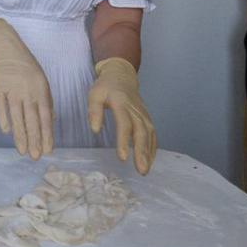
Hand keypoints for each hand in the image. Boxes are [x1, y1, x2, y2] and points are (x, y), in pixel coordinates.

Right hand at [0, 18, 53, 159]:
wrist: (6, 47)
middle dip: (35, 139)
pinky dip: (4, 118)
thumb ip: (46, 100)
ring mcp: (12, 89)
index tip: (49, 149)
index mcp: (41, 90)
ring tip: (22, 151)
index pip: (46, 116)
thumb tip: (51, 120)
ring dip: (20, 135)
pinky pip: (1, 105)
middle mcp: (28, 90)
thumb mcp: (41, 80)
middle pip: (32, 119)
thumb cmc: (25, 66)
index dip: (47, 133)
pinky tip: (7, 131)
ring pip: (17, 116)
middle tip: (36, 156)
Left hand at [88, 57, 156, 174]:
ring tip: (144, 170)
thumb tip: (95, 130)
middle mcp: (135, 110)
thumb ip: (94, 111)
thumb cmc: (105, 87)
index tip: (122, 158)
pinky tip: (149, 161)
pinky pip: (152, 134)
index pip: (124, 124)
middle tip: (141, 170)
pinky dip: (152, 148)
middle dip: (142, 152)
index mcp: (121, 103)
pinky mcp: (146, 118)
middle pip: (141, 132)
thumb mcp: (94, 94)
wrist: (121, 76)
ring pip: (149, 134)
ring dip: (149, 153)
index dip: (124, 141)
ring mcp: (143, 114)